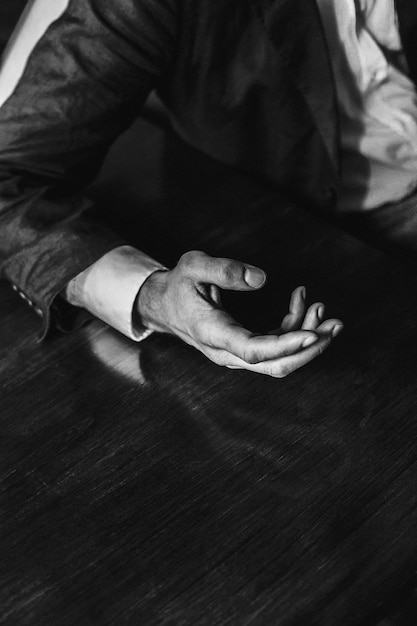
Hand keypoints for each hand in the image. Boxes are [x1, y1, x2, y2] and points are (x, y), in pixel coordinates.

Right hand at [137, 251, 342, 377]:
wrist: (163, 306)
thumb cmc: (178, 285)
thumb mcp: (193, 266)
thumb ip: (223, 270)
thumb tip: (261, 279)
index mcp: (213, 333)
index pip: (254, 350)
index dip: (286, 346)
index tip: (314, 334)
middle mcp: (226, 352)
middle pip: (275, 365)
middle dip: (309, 348)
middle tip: (335, 325)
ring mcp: (236, 354)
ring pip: (279, 359)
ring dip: (306, 338)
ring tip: (323, 309)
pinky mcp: (244, 347)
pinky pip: (275, 345)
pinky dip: (293, 328)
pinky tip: (301, 302)